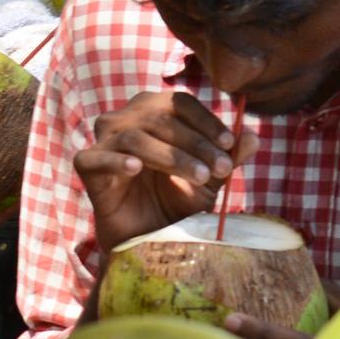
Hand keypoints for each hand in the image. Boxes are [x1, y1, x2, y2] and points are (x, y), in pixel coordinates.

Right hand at [74, 91, 259, 250]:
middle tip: (220, 170)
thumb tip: (253, 135)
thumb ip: (229, 157)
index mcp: (153, 111)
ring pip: (134, 136)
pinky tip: (136, 169)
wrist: (147, 236)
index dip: (207, 121)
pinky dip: (118, 161)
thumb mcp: (209, 179)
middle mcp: (126, 118)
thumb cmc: (175, 200)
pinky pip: (98, 157)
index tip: (230, 146)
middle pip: (159, 117)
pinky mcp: (87, 165)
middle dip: (195, 144)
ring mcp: (104, 140)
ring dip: (171, 156)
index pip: (179, 102)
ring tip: (199, 178)